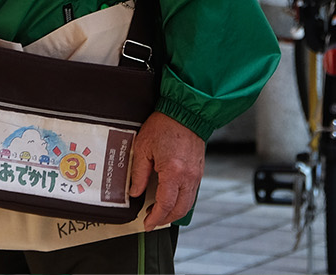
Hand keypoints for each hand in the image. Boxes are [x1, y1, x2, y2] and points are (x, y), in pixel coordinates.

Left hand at [127, 111, 204, 230]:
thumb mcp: (143, 148)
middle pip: (180, 210)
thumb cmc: (165, 124)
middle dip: (165, 219)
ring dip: (175, 212)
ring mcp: (197, 174)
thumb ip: (139, 174)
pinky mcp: (200, 170)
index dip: (155, 218)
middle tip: (152, 220)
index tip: (147, 224)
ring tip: (160, 211)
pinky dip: (182, 200)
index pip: (165, 205)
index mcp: (173, 172)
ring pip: (188, 203)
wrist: (186, 111)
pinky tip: (171, 198)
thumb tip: (135, 192)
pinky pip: (192, 193)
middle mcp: (188, 176)